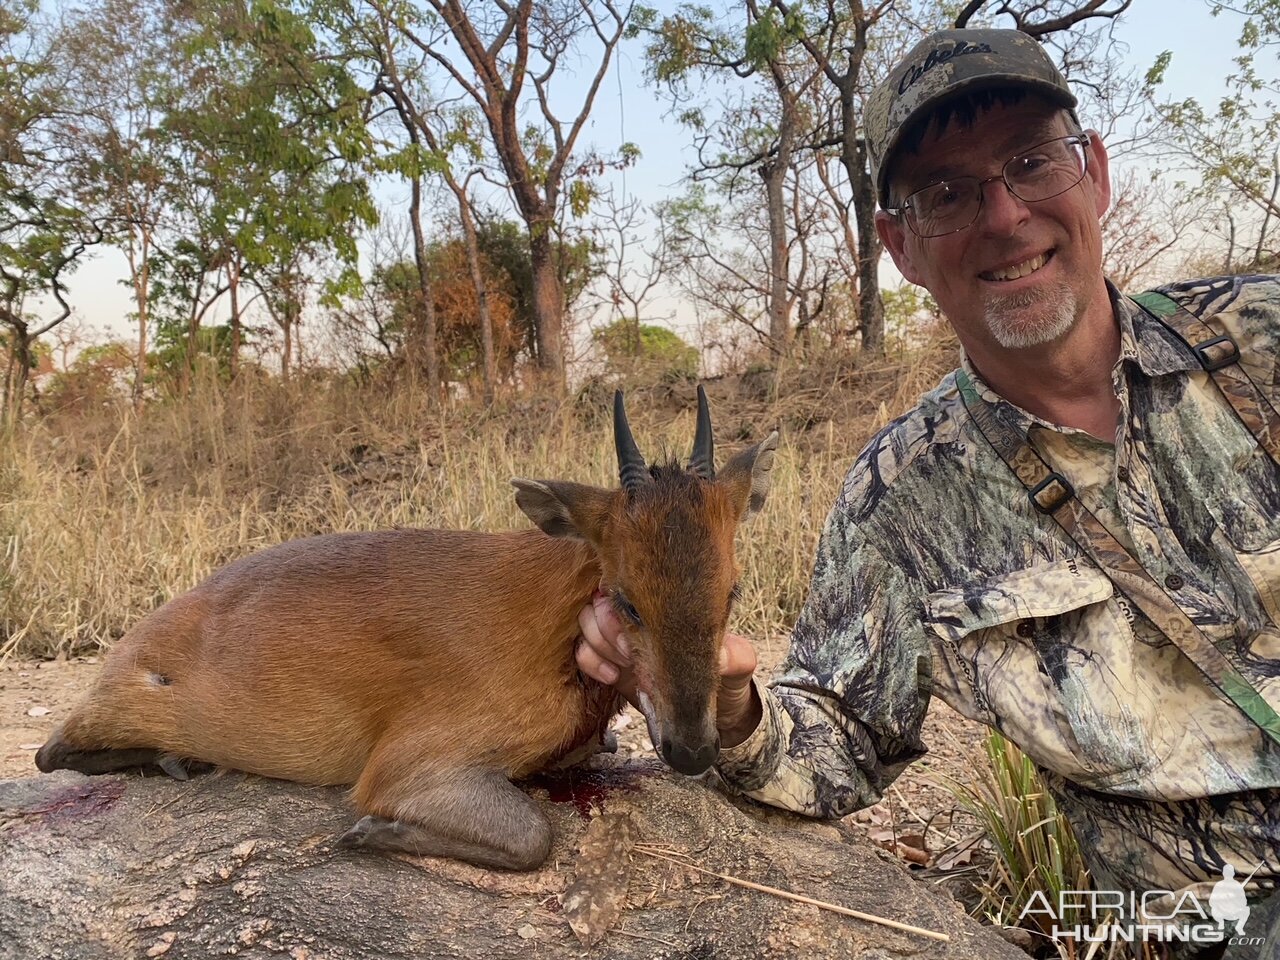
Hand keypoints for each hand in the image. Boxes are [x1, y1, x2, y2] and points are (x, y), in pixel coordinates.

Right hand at [575, 591, 762, 747]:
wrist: (715, 711)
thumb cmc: (728, 676)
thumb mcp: (739, 665)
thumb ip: (734, 657)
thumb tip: (718, 656)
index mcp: (667, 604)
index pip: (631, 583)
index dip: (624, 604)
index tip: (638, 634)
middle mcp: (640, 614)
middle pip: (599, 600)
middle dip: (607, 627)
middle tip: (629, 654)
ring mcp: (622, 637)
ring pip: (586, 622)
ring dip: (598, 643)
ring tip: (623, 666)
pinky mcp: (610, 661)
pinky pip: (582, 651)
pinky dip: (590, 661)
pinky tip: (613, 677)